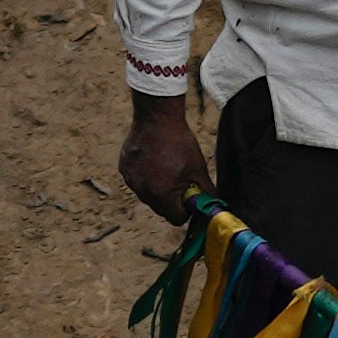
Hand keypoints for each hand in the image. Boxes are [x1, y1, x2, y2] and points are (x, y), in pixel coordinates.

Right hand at [115, 92, 209, 223]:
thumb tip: (213, 204)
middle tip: (178, 181)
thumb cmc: (179, 142)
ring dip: (155, 188)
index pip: (176, 219)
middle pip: (160, 209)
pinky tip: (151, 159)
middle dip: (170, 200)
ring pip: (147, 195)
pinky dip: (144, 176)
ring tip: (164, 167)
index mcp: (163, 196)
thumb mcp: (198, 168)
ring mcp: (131, 181)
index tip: (187, 198)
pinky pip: (136, 181)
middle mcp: (144, 192)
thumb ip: (206, 191)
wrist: (157, 118)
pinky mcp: (124, 169)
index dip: (185, 211)